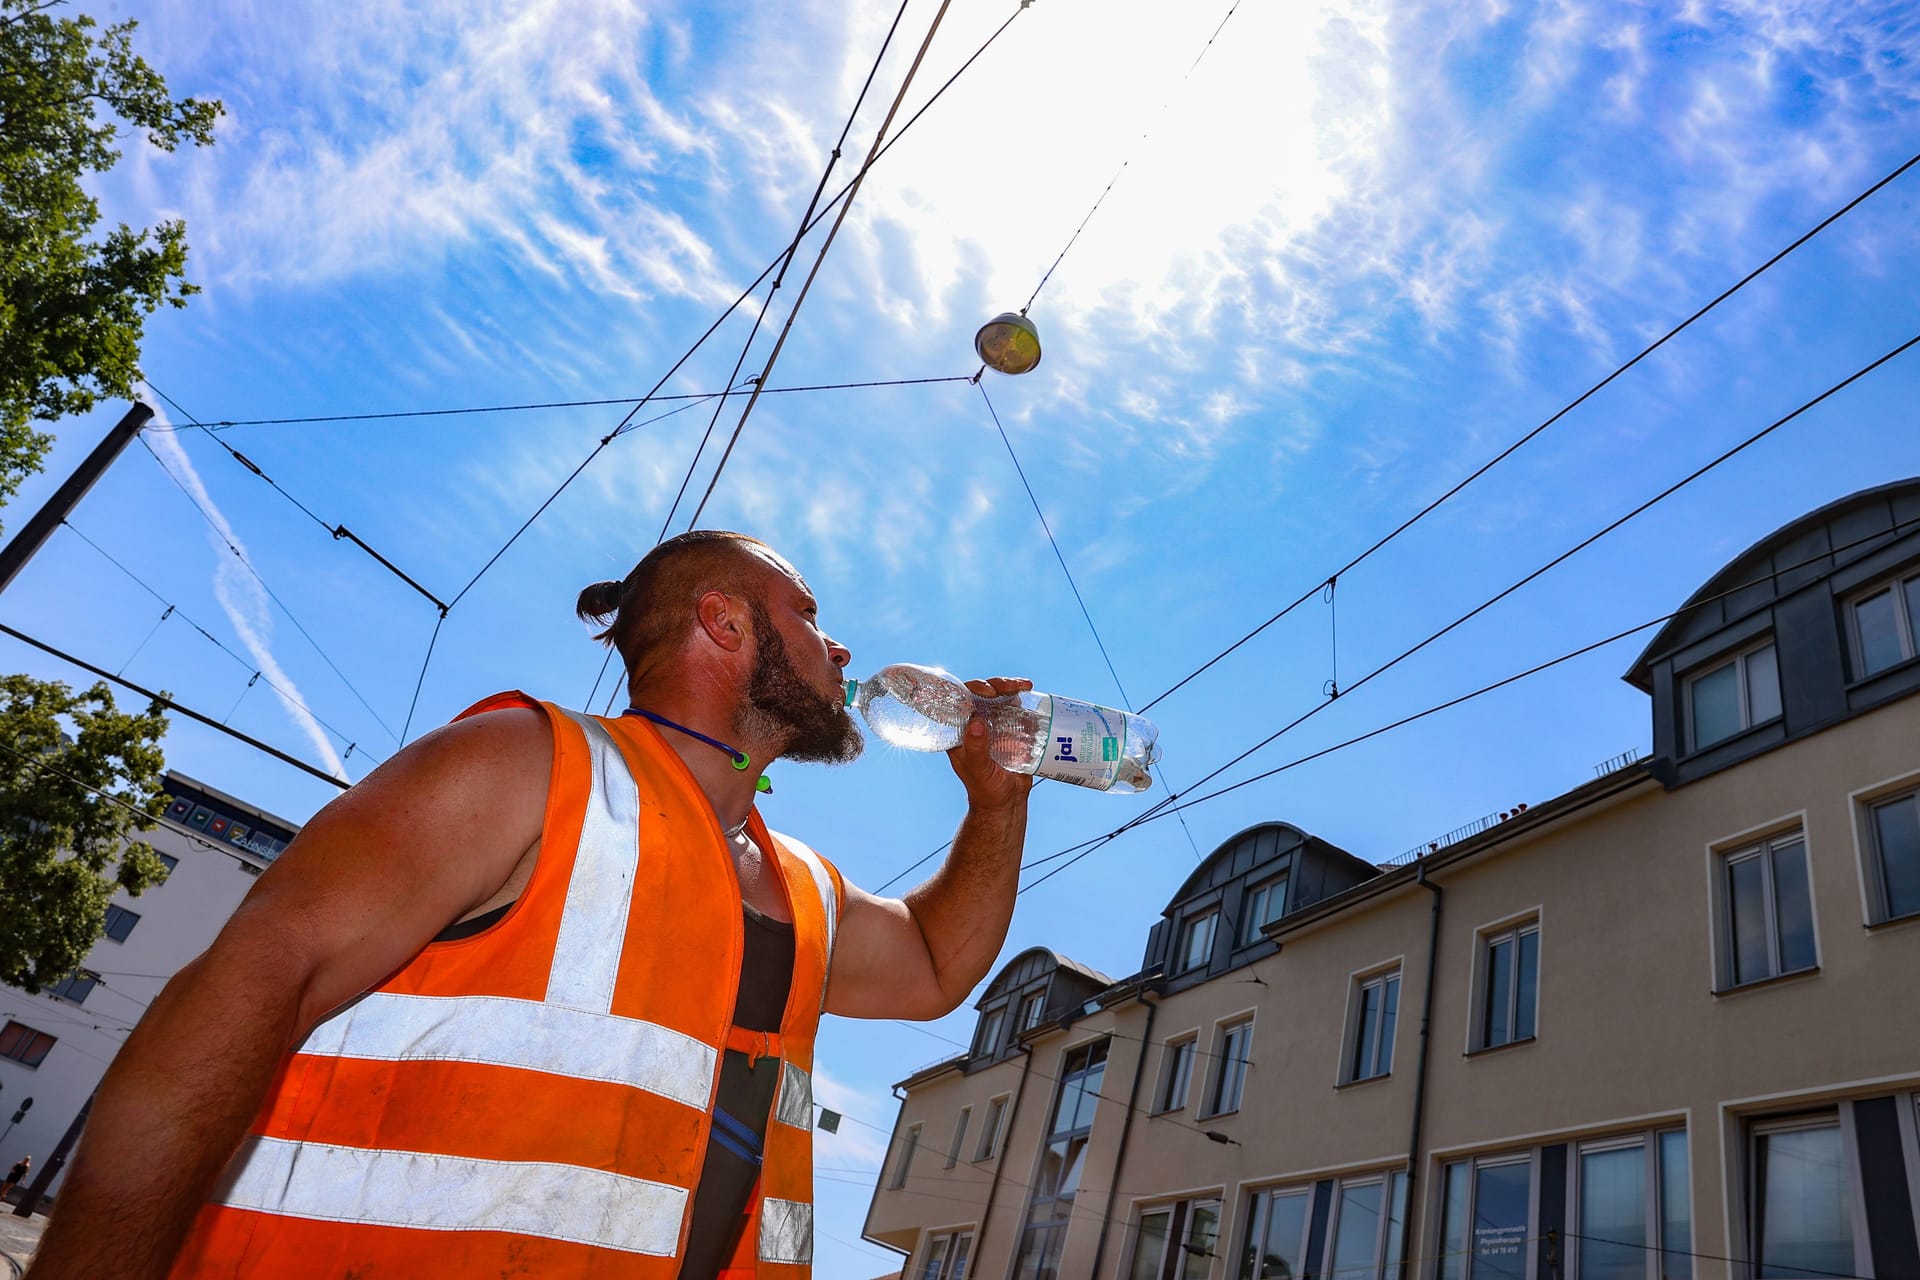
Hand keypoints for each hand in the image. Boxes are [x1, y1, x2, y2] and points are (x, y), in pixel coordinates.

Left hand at [947, 676, 1037, 810]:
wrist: (1007, 802)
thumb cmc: (986, 790)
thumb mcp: (979, 771)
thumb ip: (976, 750)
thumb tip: (976, 721)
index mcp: (959, 732)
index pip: (959, 702)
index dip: (971, 690)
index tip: (987, 690)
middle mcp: (975, 724)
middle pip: (981, 695)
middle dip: (995, 685)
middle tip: (1008, 687)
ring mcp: (994, 725)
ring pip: (999, 697)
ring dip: (1010, 686)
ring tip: (1023, 685)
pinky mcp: (1012, 728)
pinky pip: (1016, 707)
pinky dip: (1023, 696)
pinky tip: (1029, 690)